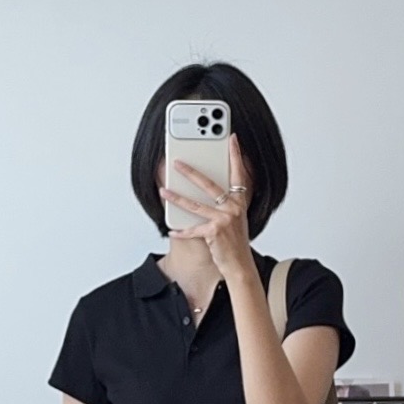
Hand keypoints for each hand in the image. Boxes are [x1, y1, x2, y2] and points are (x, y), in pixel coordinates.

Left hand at [160, 133, 254, 281]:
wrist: (240, 266)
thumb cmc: (235, 243)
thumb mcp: (236, 219)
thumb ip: (227, 203)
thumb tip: (207, 190)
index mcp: (239, 202)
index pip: (238, 173)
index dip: (236, 155)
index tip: (232, 138)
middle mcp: (233, 208)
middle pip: (209, 184)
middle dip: (191, 172)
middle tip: (177, 162)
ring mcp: (224, 220)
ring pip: (195, 205)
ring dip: (176, 198)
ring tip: (163, 191)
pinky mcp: (214, 232)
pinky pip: (192, 229)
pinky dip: (181, 231)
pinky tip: (171, 229)